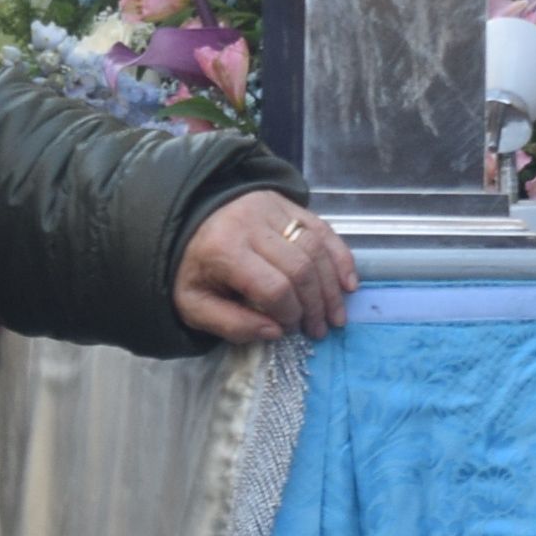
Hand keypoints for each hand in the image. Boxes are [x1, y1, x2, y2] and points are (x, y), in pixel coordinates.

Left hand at [172, 193, 355, 345]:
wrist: (188, 221)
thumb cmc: (194, 268)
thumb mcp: (194, 305)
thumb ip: (230, 324)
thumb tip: (275, 332)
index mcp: (224, 251)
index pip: (273, 287)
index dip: (289, 313)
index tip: (290, 329)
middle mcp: (251, 223)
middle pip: (300, 268)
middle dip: (315, 305)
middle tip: (319, 329)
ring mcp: (272, 208)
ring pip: (316, 248)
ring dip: (331, 286)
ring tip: (335, 315)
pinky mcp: (287, 202)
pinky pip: (323, 229)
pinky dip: (340, 257)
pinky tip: (348, 283)